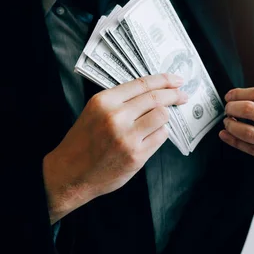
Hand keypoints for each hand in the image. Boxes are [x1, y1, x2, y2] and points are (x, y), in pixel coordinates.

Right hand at [43, 73, 186, 223]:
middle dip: (174, 95)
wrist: (71, 174)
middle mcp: (116, 117)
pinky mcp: (136, 155)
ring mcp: (127, 137)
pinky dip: (160, 134)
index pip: (142, 84)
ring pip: (162, 116)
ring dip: (165, 117)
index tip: (176, 80)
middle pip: (156, 99)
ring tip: (158, 122)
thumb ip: (121, 101)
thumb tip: (153, 92)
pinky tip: (151, 137)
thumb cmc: (84, 143)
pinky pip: (160, 137)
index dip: (164, 80)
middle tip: (182, 96)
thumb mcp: (95, 112)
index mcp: (104, 101)